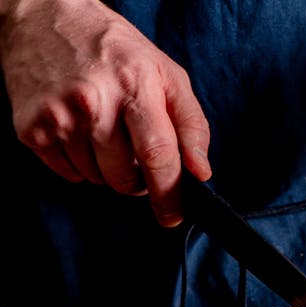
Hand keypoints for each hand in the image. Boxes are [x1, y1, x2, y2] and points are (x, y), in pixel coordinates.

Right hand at [0, 0, 210, 225]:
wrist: (44, 17)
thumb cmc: (115, 49)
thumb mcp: (167, 74)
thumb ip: (191, 125)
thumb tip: (201, 172)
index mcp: (135, 86)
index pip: (157, 155)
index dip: (168, 194)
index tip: (173, 215)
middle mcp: (93, 102)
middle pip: (124, 178)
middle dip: (137, 180)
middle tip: (135, 154)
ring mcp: (58, 116)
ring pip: (96, 179)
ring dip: (108, 169)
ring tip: (106, 132)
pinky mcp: (30, 128)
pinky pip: (68, 174)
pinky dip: (80, 164)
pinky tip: (80, 132)